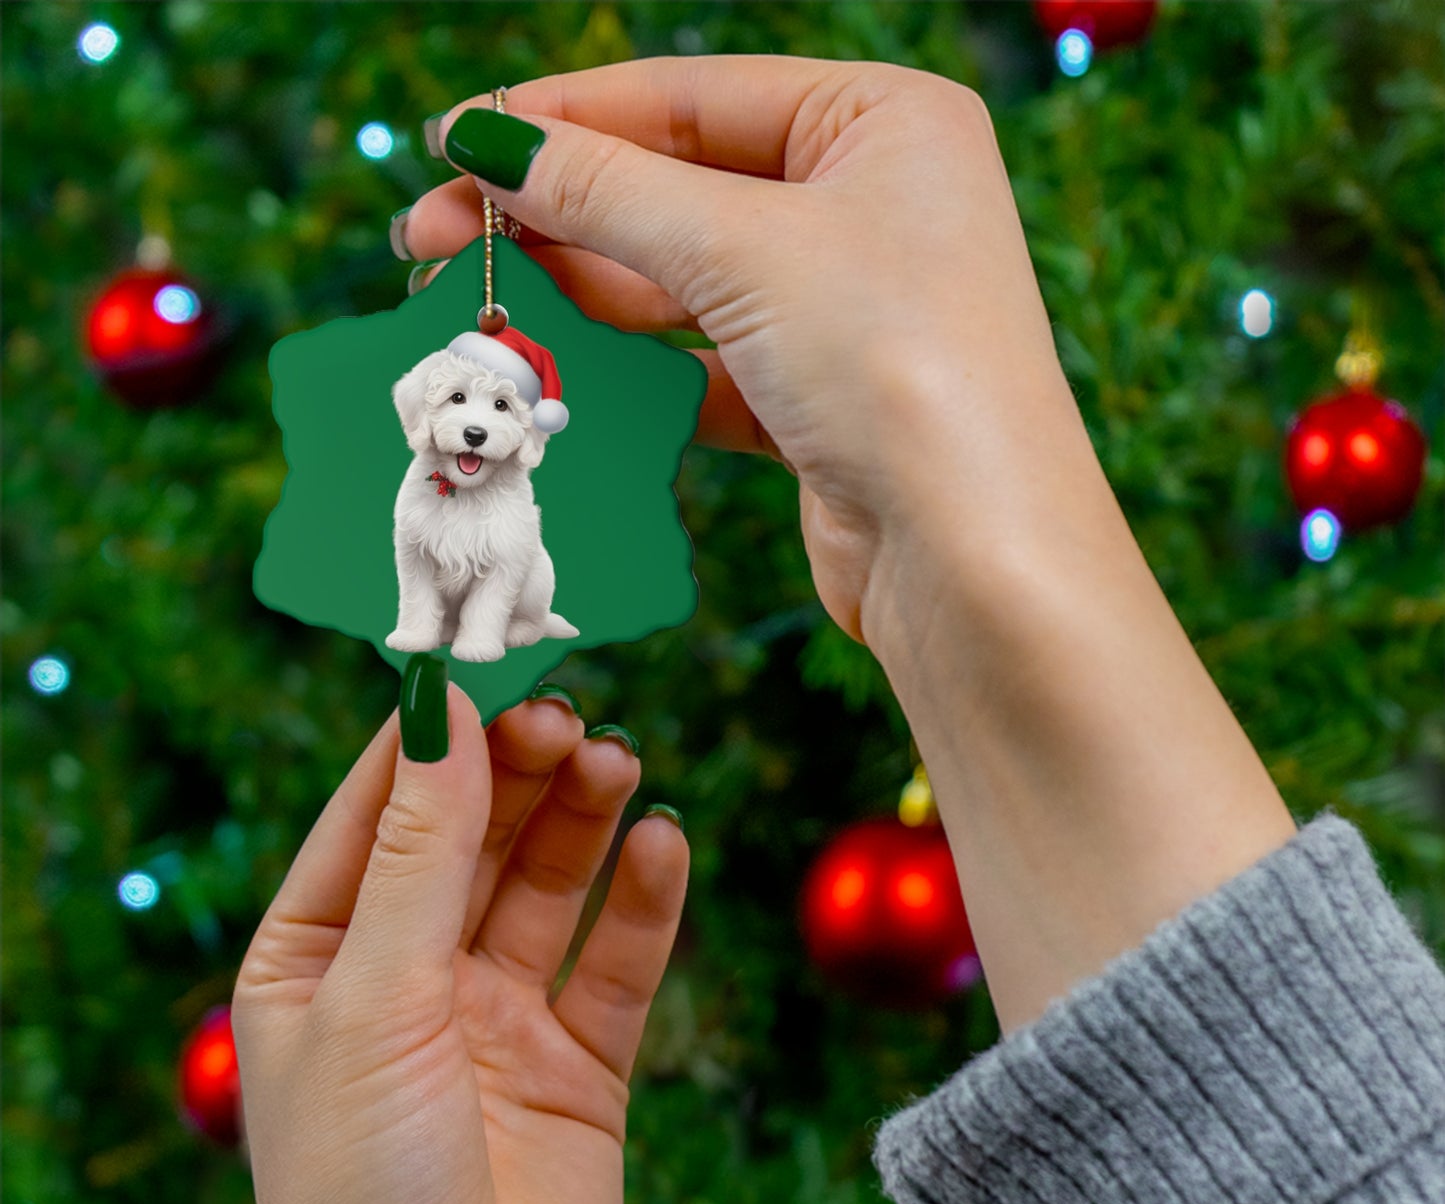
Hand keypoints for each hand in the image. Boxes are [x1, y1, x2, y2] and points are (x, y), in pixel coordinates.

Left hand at [232, 685, 686, 1203]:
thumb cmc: (363, 1199)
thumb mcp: (376, 1001)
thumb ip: (419, 853)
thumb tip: (443, 710)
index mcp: (319, 959)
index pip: (377, 810)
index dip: (433, 733)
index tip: (489, 654)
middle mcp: (408, 979)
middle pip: (473, 836)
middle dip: (519, 769)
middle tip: (572, 710)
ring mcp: (497, 1022)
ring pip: (549, 885)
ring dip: (584, 819)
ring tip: (620, 759)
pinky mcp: (579, 1067)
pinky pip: (617, 962)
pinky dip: (644, 902)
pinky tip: (664, 844)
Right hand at [403, 59, 1295, 1037]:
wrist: (973, 560)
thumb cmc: (898, 367)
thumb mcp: (742, 250)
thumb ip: (606, 191)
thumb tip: (488, 140)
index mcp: (883, 121)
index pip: (690, 96)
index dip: (563, 117)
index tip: (453, 141)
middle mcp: (871, 204)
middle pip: (679, 187)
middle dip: (555, 211)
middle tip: (433, 236)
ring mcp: (845, 308)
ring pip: (683, 280)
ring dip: (581, 289)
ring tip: (476, 297)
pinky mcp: (817, 400)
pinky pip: (702, 362)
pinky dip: (633, 366)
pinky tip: (555, 366)